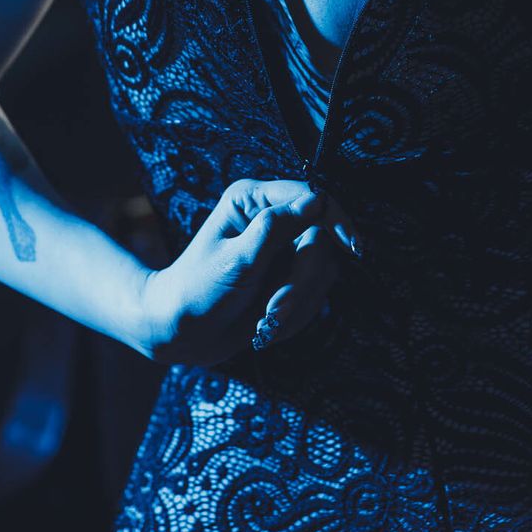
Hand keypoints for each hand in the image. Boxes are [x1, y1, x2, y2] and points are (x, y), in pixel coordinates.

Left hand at [141, 178, 360, 366]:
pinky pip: (315, 294)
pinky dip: (296, 314)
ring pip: (321, 271)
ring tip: (264, 322)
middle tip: (274, 311)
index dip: (336, 221)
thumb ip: (276, 229)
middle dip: (301, 282)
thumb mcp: (236, 261)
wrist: (179, 334)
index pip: (311, 197)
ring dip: (298, 302)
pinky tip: (267, 325)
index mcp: (252, 200)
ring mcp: (281, 250)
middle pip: (319, 241)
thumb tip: (317, 201)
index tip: (353, 248)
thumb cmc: (197, 292)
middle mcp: (270, 219)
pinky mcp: (287, 278)